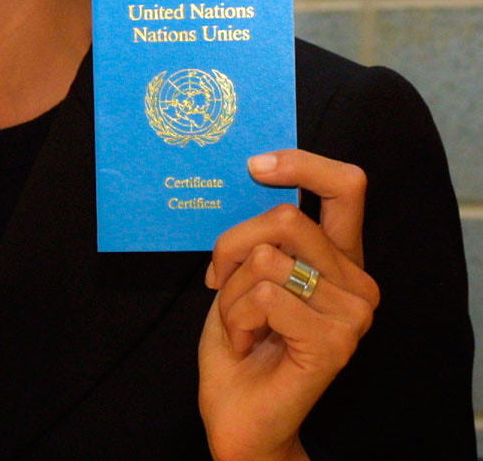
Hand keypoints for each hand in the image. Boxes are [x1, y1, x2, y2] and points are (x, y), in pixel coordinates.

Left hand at [198, 150, 379, 460]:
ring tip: (241, 325)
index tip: (255, 165)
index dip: (303, 164)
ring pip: (267, 258)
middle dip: (232, 246)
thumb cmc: (241, 339)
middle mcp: (358, 283)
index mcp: (340, 258)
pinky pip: (265, 296)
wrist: (238, 414)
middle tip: (220, 282)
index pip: (346, 187)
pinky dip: (238, 317)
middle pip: (284, 218)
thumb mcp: (248, 271)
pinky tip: (249, 344)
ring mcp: (353, 314)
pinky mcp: (336, 342)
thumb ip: (264, 232)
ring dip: (231, 292)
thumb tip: (252, 170)